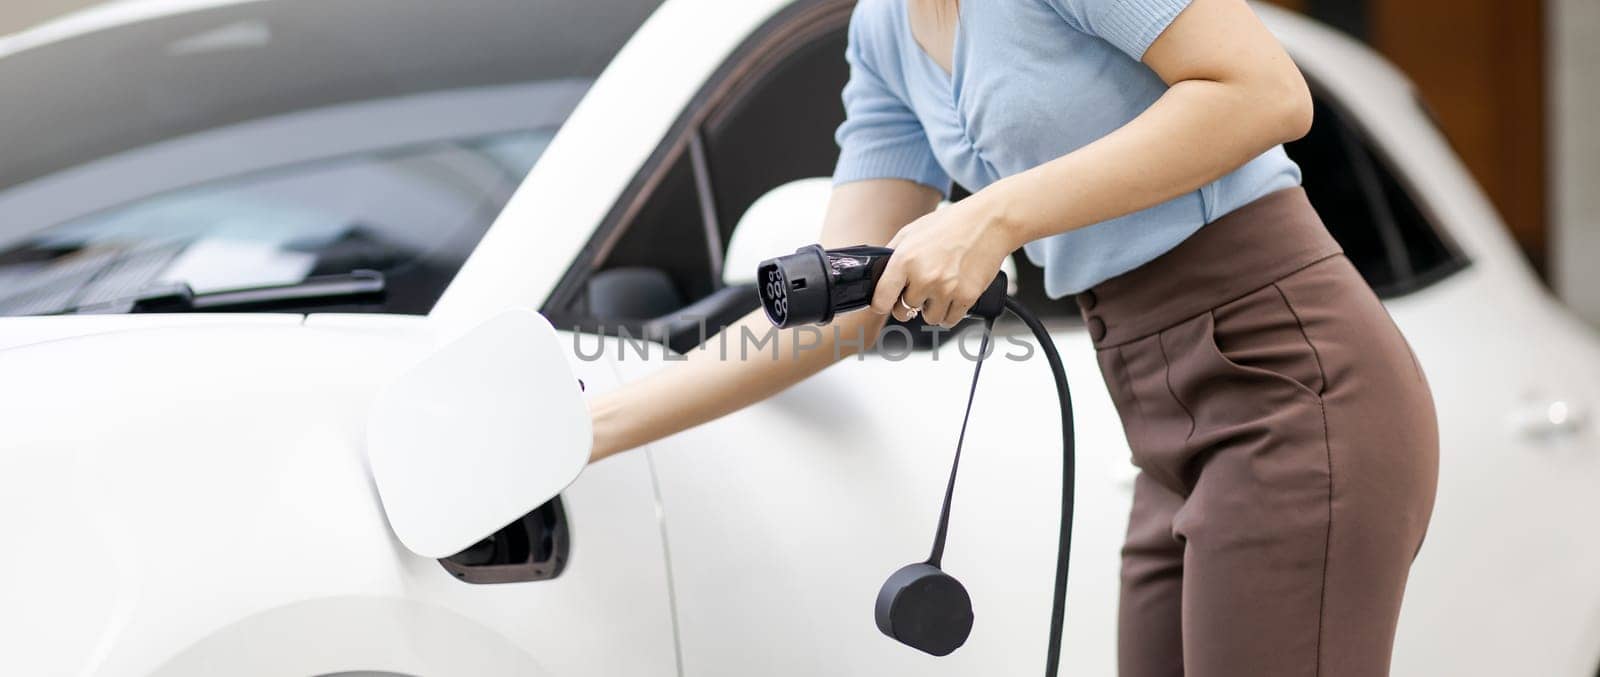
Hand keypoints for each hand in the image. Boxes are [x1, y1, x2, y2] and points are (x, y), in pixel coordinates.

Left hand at [870, 192, 1017, 327]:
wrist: (990, 222)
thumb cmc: (952, 223)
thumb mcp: (913, 231)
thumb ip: (892, 253)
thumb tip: (879, 274)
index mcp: (905, 260)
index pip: (881, 299)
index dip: (881, 304)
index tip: (884, 304)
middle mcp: (924, 277)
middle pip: (904, 311)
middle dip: (909, 304)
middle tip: (919, 291)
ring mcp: (946, 289)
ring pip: (929, 318)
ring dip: (932, 309)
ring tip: (940, 290)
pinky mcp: (967, 296)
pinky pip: (950, 320)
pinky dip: (950, 312)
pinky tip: (953, 296)